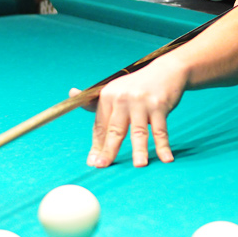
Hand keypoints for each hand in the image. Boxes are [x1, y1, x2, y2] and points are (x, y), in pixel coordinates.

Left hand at [69, 57, 187, 167]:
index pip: (100, 126)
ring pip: (139, 131)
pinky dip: (163, 146)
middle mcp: (123, 98)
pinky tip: (166, 158)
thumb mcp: (116, 90)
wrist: (167, 70)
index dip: (98, 145)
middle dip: (109, 150)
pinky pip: (160, 130)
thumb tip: (71, 93)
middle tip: (102, 165)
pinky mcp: (159, 105)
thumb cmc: (138, 85)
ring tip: (139, 165)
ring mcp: (142, 102)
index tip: (94, 162)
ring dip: (140, 150)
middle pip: (115, 130)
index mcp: (108, 95)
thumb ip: (95, 100)